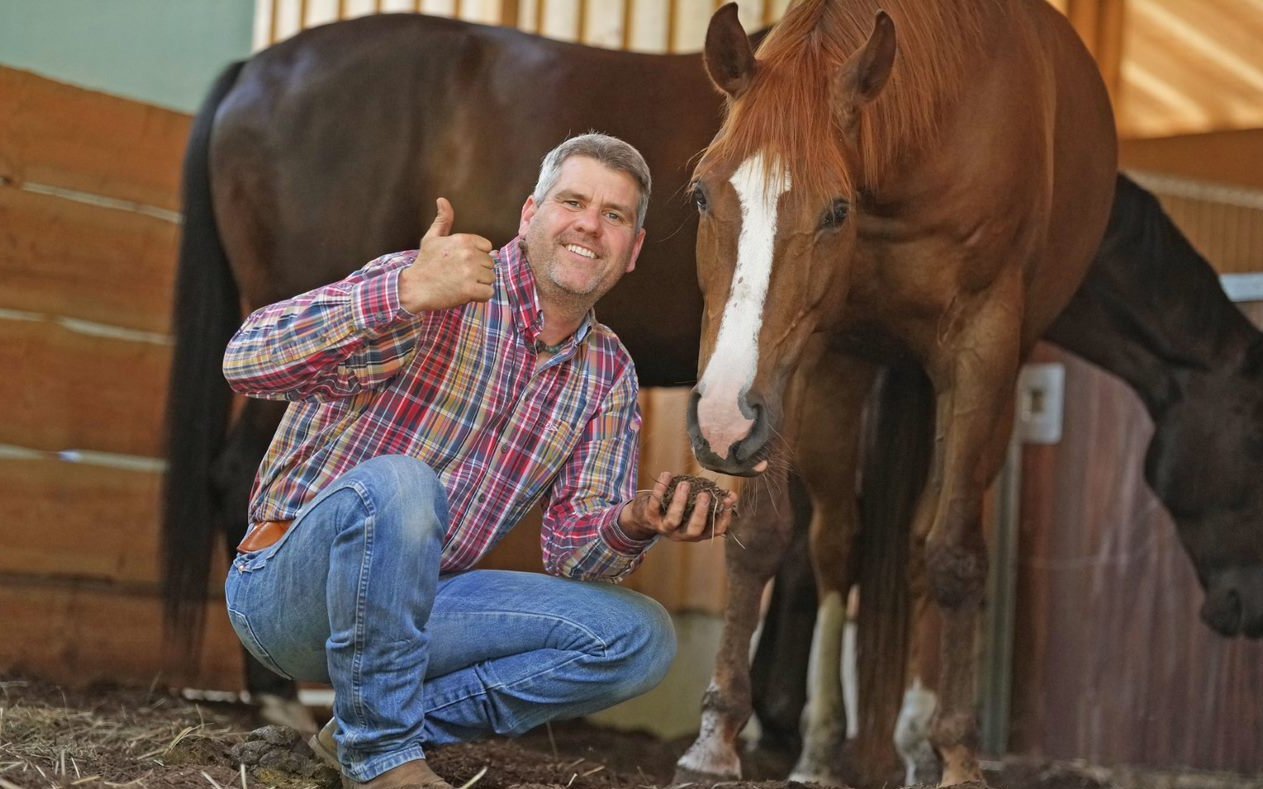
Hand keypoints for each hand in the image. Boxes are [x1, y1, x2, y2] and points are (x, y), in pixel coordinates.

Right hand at [399, 197, 495, 312]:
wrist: (414, 288)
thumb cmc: (424, 263)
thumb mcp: (432, 238)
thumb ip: (443, 220)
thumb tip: (442, 199)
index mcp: (463, 240)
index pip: (487, 247)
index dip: (477, 256)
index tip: (463, 262)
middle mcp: (469, 254)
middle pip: (490, 263)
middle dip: (479, 271)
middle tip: (460, 275)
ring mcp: (470, 272)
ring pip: (490, 278)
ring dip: (480, 284)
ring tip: (462, 284)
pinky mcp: (470, 289)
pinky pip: (489, 292)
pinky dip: (480, 296)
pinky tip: (467, 293)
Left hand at [619, 471, 737, 542]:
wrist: (646, 516)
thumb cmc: (678, 509)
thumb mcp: (695, 509)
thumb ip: (712, 503)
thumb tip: (732, 496)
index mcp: (697, 532)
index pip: (715, 530)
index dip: (724, 517)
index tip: (729, 500)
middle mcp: (682, 533)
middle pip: (694, 529)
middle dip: (701, 512)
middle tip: (705, 494)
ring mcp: (665, 527)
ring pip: (673, 519)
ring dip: (680, 501)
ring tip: (685, 485)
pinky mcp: (650, 516)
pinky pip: (655, 503)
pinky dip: (660, 489)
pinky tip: (667, 475)